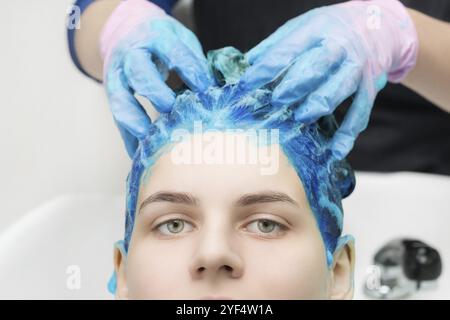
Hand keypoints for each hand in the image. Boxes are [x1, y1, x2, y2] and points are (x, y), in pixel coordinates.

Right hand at [101, 0, 213, 156]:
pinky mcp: (111, 94)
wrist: (126, 30)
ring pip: (120, 99)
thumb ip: (195, 62)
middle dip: (157, 93)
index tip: (207, 90)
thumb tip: (216, 92)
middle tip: (172, 111)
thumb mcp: (181, 40)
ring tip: (149, 140)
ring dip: (135, 121)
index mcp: (154, 36)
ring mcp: (117, 75)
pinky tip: (139, 155)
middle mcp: (131, 55)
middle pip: (140, 74)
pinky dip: (128, 138)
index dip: (191, 72)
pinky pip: (118, 118)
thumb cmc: (161, 40)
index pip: (174, 53)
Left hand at [239, 0, 417, 158]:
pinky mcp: (369, 88)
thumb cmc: (329, 29)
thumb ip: (276, 44)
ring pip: (340, 88)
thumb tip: (248, 63)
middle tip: (276, 100)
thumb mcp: (303, 25)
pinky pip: (360, 113)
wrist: (377, 26)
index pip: (287, 50)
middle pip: (317, 66)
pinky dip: (348, 134)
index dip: (266, 68)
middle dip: (295, 85)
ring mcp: (356, 68)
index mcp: (317, 29)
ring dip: (319, 104)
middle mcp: (339, 47)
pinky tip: (334, 151)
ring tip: (300, 118)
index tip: (246, 84)